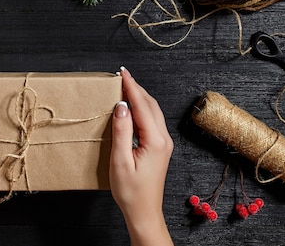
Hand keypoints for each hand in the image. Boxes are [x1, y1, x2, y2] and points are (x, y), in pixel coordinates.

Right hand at [110, 67, 173, 245]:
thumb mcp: (120, 161)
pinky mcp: (160, 148)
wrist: (144, 212)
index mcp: (155, 141)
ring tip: (125, 87)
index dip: (131, 88)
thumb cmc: (131, 192)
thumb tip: (121, 106)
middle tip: (121, 76)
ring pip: (153, 112)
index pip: (142, 106)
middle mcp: (163, 140)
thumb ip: (121, 131)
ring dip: (140, 97)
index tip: (122, 73)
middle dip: (136, 88)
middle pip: (151, 105)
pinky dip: (142, 109)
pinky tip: (132, 108)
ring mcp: (164, 144)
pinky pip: (152, 121)